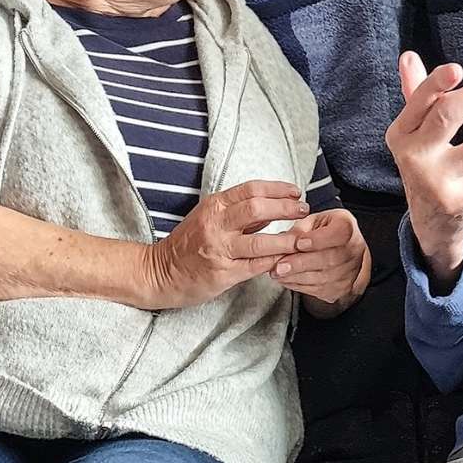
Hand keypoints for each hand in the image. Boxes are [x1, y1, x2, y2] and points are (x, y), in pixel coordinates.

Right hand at [142, 181, 310, 308]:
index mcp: (214, 206)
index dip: (278, 189)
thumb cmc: (187, 244)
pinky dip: (274, 261)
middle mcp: (216, 225)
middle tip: (304, 211)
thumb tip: (272, 208)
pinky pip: (256, 266)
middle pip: (257, 208)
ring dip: (286, 240)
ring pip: (261, 241)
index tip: (296, 192)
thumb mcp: (209, 218)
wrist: (159, 273)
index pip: (251, 189)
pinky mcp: (222, 274)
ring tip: (302, 239)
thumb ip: (239, 213)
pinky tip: (287, 258)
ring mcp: (219, 250)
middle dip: (286, 209)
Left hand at [271, 207, 370, 315]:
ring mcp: (349, 271)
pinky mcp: (341, 288)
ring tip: (278, 272)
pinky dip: (298, 285)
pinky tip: (286, 278)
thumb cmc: (324, 231)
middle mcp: (354, 250)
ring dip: (296, 277)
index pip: (339, 234)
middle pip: (329, 259)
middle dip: (301, 263)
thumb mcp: (311, 221)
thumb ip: (298, 230)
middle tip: (280, 265)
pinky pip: (318, 289)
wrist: (341, 249)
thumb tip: (282, 243)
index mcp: (347, 227)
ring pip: (322, 278)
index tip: (299, 243)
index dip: (318, 240)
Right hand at [384, 51, 462, 281]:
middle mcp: (413, 155)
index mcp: (402, 132)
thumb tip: (409, 56)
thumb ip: (416, 92)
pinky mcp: (454, 201)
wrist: (429, 221)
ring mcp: (433, 180)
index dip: (436, 83)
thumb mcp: (415, 130)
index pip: (418, 101)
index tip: (458, 69)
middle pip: (444, 118)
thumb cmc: (427, 161)